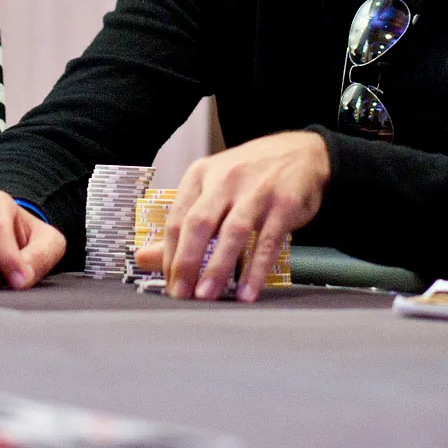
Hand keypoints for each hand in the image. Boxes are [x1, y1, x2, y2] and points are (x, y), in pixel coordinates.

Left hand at [149, 130, 328, 302]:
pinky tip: (247, 291)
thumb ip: (182, 224)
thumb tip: (143, 258)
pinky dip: (256, 270)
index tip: (169, 284)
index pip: (177, 219)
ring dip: (217, 267)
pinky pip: (268, 242)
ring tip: (207, 296)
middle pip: (199, 224)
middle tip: (180, 295)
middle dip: (186, 262)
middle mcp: (226, 179)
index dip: (169, 255)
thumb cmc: (251, 174)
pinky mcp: (285, 204)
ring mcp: (257, 191)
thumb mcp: (213, 189)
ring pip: (232, 232)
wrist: (304, 152)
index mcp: (202, 174)